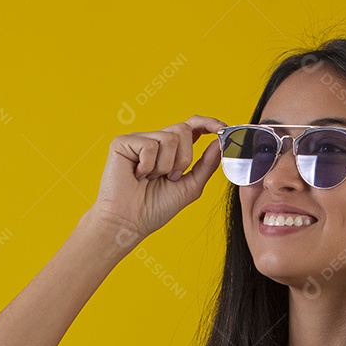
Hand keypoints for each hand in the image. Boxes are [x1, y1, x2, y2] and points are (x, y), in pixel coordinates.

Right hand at [87, 115, 225, 248]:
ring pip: (169, 138)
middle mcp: (155, 140)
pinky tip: (137, 175)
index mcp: (171, 150)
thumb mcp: (190, 186)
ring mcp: (139, 140)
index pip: (192, 126)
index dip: (208, 123)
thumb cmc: (155, 208)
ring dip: (165, 166)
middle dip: (183, 159)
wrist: (130, 222)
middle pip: (183, 130)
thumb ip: (206, 164)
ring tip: (150, 178)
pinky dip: (148, 166)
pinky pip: (149, 145)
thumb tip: (219, 143)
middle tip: (168, 177)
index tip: (222, 129)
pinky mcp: (122, 143)